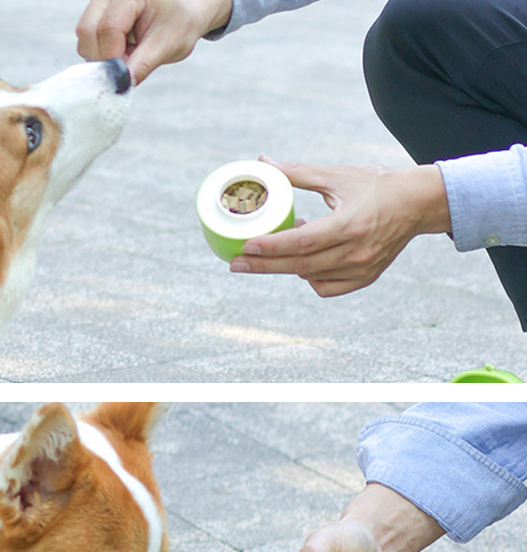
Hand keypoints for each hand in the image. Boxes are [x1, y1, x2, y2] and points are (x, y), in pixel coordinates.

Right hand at [76, 0, 231, 84]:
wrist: (182, 13)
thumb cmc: (178, 24)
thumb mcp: (167, 45)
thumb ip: (143, 64)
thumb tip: (121, 84)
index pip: (109, 27)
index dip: (113, 58)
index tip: (124, 77)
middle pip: (87, 30)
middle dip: (103, 58)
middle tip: (126, 69)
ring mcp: (101, 1)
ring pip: (84, 36)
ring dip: (101, 57)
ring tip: (128, 57)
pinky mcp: (96, 13)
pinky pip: (87, 39)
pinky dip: (101, 53)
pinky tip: (122, 51)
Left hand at [230, 159, 451, 296]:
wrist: (419, 203)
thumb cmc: (378, 185)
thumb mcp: (338, 175)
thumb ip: (299, 172)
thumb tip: (263, 161)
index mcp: (350, 223)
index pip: (302, 242)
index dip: (271, 246)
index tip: (245, 246)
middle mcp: (356, 251)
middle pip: (299, 265)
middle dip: (263, 266)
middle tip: (234, 264)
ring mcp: (362, 269)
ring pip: (310, 277)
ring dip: (286, 265)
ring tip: (273, 248)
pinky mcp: (365, 278)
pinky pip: (326, 287)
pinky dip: (309, 277)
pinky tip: (303, 260)